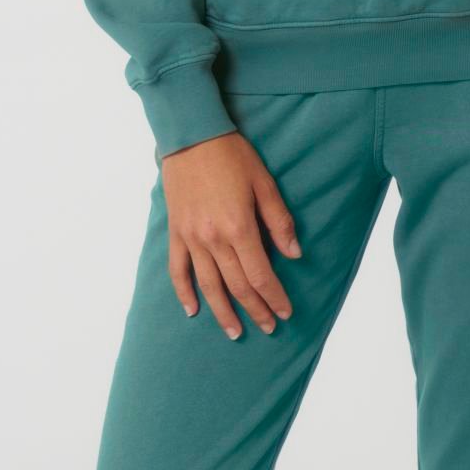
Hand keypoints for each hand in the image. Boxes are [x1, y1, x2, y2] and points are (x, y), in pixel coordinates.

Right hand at [160, 130, 301, 338]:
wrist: (192, 137)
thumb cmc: (233, 156)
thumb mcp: (264, 183)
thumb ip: (278, 220)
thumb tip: (294, 253)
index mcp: (239, 227)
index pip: (260, 274)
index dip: (274, 296)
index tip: (285, 312)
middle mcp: (213, 239)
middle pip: (236, 285)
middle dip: (255, 309)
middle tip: (268, 327)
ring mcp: (191, 238)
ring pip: (208, 285)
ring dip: (222, 312)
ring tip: (234, 332)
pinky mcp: (175, 233)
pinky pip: (178, 270)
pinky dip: (184, 292)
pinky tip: (193, 310)